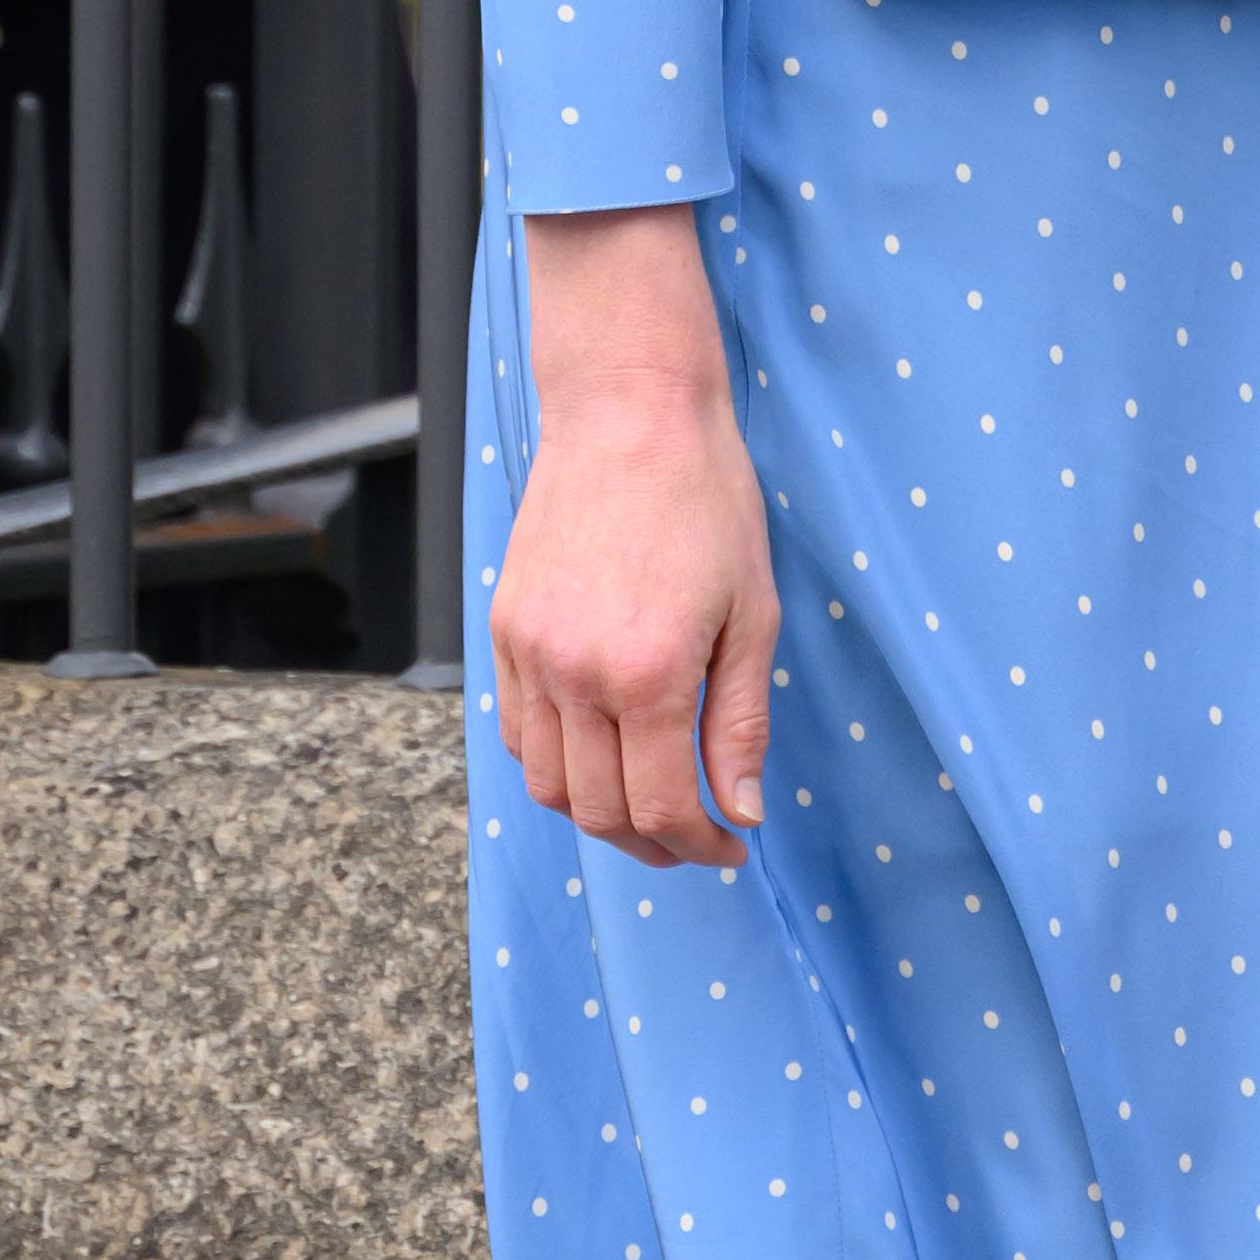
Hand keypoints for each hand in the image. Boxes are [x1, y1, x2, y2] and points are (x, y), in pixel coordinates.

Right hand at [488, 207, 778, 868]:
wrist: (629, 413)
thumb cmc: (708, 501)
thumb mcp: (754, 615)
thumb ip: (740, 723)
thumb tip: (739, 809)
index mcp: (647, 674)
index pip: (662, 808)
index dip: (701, 846)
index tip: (733, 846)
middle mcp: (574, 674)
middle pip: (600, 811)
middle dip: (655, 845)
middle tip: (698, 839)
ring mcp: (529, 653)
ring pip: (548, 784)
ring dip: (600, 814)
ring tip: (651, 807)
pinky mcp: (505, 629)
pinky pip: (518, 733)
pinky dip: (556, 766)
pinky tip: (602, 755)